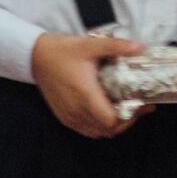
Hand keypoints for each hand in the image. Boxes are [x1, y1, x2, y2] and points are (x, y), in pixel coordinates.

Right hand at [30, 33, 148, 138]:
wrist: (34, 56)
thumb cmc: (61, 50)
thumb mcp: (89, 44)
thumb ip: (116, 47)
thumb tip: (140, 47)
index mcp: (85, 94)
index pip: (111, 120)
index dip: (130, 116)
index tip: (142, 104)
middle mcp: (77, 110)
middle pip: (108, 130)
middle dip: (127, 121)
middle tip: (138, 107)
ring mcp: (69, 116)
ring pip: (98, 133)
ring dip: (113, 126)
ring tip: (124, 110)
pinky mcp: (63, 117)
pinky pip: (86, 130)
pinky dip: (99, 127)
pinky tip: (104, 114)